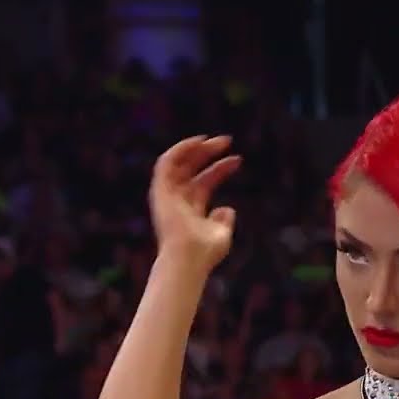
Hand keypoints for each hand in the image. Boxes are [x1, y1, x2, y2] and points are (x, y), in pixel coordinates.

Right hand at [149, 135, 241, 270]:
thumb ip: (223, 222)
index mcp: (191, 210)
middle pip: (192, 169)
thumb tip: (227, 209)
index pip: (205, 182)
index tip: (238, 159)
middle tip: (228, 140)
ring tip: (215, 140)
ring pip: (178, 162)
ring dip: (195, 148)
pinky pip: (166, 163)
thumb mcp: (221, 235)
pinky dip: (180, 149)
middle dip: (208, 153)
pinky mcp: (160, 190)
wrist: (189, 258)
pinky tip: (198, 142)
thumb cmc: (205, 253)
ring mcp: (168, 195)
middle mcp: (178, 201)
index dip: (221, 168)